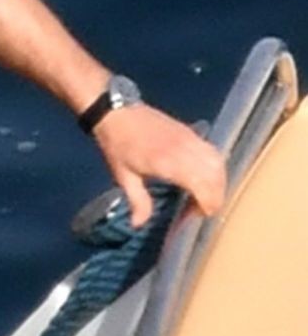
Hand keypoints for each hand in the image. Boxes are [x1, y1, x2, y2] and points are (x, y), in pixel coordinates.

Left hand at [92, 102, 225, 226]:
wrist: (117, 111)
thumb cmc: (118, 144)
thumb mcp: (123, 176)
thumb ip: (137, 201)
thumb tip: (139, 224)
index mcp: (168, 162)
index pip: (202, 184)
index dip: (207, 203)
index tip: (199, 215)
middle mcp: (185, 149)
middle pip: (215, 175)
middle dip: (215, 196)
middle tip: (203, 211)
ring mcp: (190, 138)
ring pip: (218, 162)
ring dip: (218, 182)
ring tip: (206, 197)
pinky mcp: (191, 133)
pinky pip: (213, 151)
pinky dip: (215, 168)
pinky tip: (206, 178)